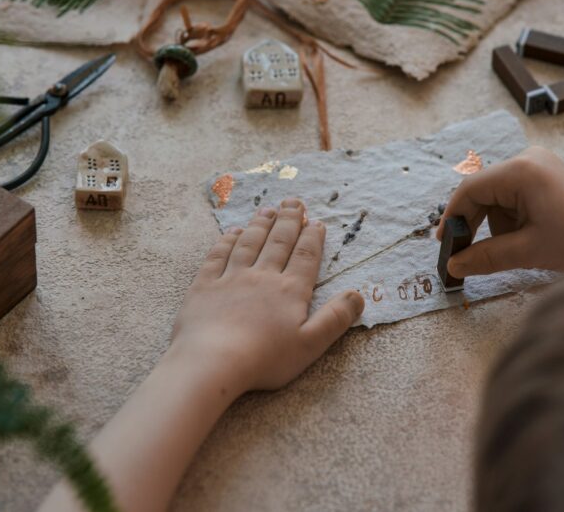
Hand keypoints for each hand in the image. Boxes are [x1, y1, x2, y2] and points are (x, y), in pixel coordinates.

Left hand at [170, 198, 363, 394]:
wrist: (212, 362)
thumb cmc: (265, 359)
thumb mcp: (310, 344)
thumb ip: (336, 318)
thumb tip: (359, 295)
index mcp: (289, 291)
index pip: (305, 257)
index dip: (312, 238)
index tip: (317, 222)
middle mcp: (262, 277)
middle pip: (278, 243)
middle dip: (288, 221)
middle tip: (294, 202)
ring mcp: (230, 279)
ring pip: (249, 244)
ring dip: (260, 225)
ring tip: (268, 209)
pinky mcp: (204, 287)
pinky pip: (217, 257)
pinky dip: (226, 242)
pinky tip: (232, 232)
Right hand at [436, 147, 563, 275]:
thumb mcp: (528, 251)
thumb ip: (485, 256)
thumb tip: (454, 265)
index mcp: (521, 170)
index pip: (470, 190)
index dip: (453, 218)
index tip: (444, 246)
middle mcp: (528, 160)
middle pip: (482, 191)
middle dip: (474, 224)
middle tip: (464, 256)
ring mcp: (540, 167)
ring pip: (498, 197)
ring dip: (496, 226)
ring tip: (513, 251)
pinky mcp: (549, 179)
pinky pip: (515, 197)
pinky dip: (511, 221)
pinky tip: (524, 241)